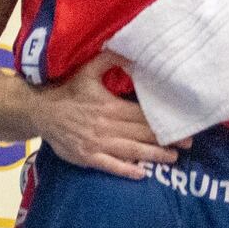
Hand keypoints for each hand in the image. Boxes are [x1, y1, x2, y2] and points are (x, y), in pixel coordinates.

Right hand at [35, 54, 176, 179]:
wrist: (40, 111)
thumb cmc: (68, 90)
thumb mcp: (88, 70)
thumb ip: (111, 59)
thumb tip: (133, 53)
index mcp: (110, 106)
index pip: (142, 115)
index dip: (163, 121)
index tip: (182, 124)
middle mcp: (107, 126)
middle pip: (142, 134)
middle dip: (166, 140)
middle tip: (188, 144)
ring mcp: (97, 144)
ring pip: (131, 151)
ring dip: (153, 156)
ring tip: (172, 158)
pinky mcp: (87, 157)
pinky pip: (110, 166)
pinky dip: (126, 170)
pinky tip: (141, 174)